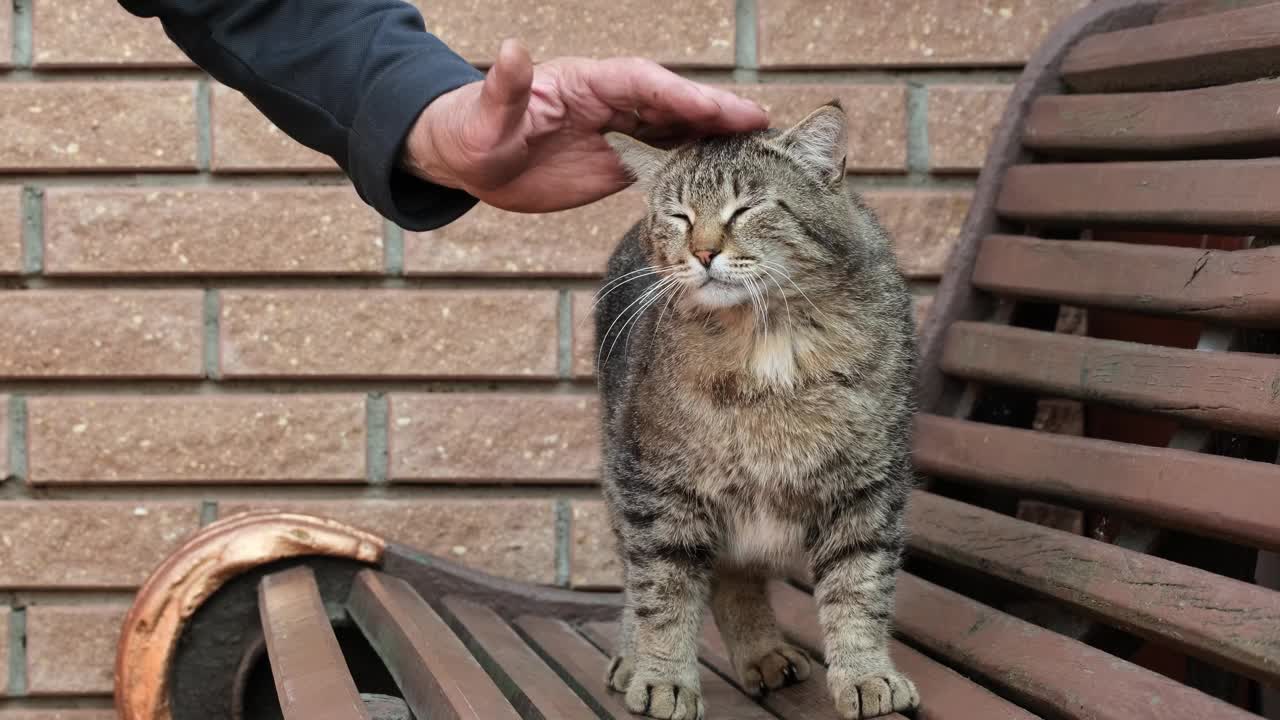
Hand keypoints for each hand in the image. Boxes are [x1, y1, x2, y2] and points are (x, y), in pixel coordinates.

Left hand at [402, 39, 768, 212]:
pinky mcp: (619, 160)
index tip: (713, 107)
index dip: (678, 94)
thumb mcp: (485, 116)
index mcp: (583, 83)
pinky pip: (664, 156)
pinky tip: (725, 172)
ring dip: (714, 135)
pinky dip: (696, 160)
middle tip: (759, 123)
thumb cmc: (472, 132)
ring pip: (675, 127)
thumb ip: (504, 87)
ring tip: (758, 146)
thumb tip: (512, 49)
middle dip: (713, 111)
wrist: (468, 159)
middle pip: (671, 102)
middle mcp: (608, 102)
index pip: (641, 83)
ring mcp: (618, 130)